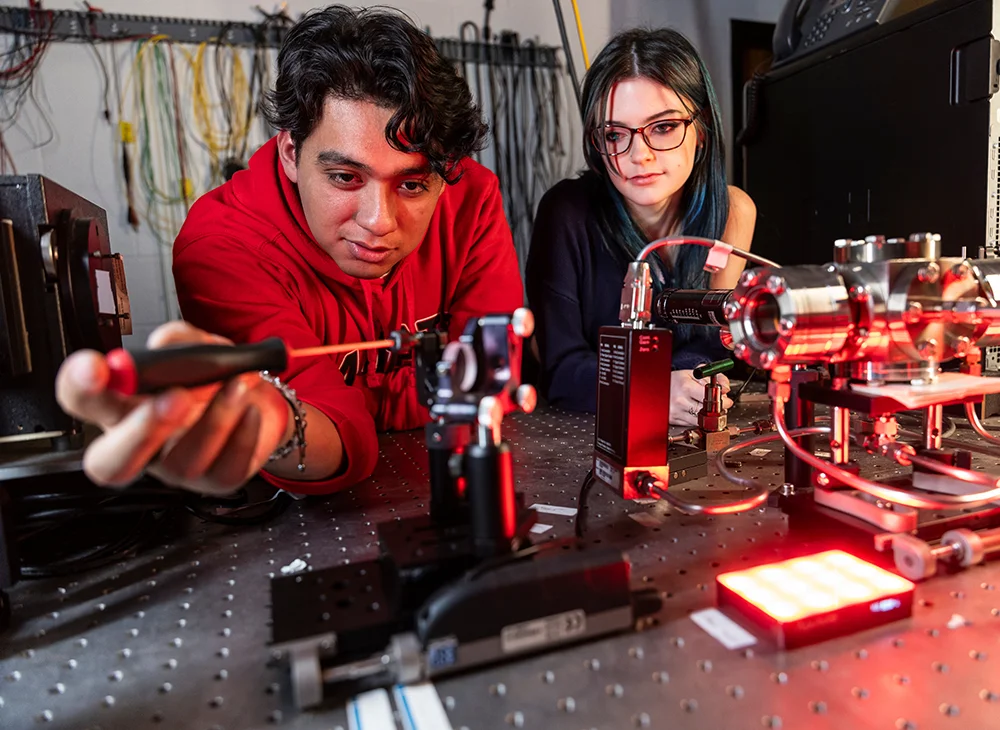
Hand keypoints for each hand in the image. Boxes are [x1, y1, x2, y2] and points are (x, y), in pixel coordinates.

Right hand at [56, 321, 290, 494]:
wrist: (263, 401)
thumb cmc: (217, 378)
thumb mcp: (200, 346)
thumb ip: (180, 340)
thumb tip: (164, 345)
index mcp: (125, 406)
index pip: (83, 402)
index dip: (80, 388)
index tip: (97, 367)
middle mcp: (143, 443)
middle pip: (111, 462)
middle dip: (140, 432)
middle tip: (175, 398)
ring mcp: (178, 468)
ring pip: (182, 461)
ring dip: (214, 420)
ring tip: (236, 386)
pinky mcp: (218, 480)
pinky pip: (226, 468)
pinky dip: (243, 434)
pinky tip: (250, 410)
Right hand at [669, 369, 733, 427]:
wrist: (657, 388)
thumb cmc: (676, 380)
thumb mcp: (694, 374)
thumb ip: (714, 377)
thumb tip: (726, 388)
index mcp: (685, 386)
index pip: (709, 398)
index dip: (721, 400)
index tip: (726, 400)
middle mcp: (680, 401)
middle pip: (706, 412)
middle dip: (717, 410)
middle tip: (722, 406)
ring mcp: (676, 412)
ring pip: (700, 421)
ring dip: (709, 417)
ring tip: (710, 409)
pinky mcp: (674, 420)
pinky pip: (692, 424)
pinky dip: (699, 420)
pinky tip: (699, 412)